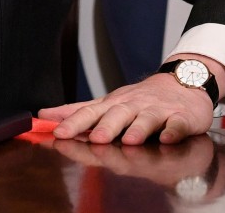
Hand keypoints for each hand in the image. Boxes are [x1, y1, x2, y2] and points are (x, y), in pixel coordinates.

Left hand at [37, 54, 224, 144]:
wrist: (181, 83)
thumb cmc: (138, 99)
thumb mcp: (106, 103)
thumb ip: (76, 112)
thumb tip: (43, 116)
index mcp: (113, 104)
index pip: (90, 113)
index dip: (74, 122)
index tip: (58, 132)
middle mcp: (133, 106)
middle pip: (118, 114)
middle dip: (107, 127)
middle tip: (96, 138)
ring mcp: (157, 111)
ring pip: (147, 119)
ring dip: (138, 129)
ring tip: (130, 140)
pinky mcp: (181, 117)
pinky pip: (177, 124)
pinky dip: (173, 131)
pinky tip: (168, 139)